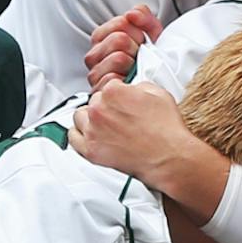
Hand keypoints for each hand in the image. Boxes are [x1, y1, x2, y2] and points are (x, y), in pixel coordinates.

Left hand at [70, 76, 186, 181]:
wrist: (168, 157)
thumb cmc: (166, 130)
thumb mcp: (159, 94)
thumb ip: (139, 86)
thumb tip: (132, 89)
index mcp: (113, 92)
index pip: (108, 85)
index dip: (118, 93)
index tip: (123, 100)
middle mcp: (99, 109)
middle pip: (94, 101)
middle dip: (106, 106)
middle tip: (118, 115)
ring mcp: (93, 131)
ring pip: (80, 117)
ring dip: (89, 118)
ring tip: (103, 123)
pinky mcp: (91, 150)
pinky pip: (73, 138)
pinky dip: (79, 134)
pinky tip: (88, 133)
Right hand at [84, 6, 165, 90]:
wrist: (154, 84)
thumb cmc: (147, 60)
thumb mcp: (150, 33)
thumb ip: (143, 16)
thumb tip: (133, 14)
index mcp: (101, 37)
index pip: (120, 23)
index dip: (138, 31)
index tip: (141, 41)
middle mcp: (94, 55)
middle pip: (119, 39)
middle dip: (136, 47)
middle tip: (139, 57)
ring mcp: (95, 74)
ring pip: (119, 58)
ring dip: (133, 64)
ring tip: (135, 69)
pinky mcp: (99, 91)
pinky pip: (115, 79)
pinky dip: (127, 81)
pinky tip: (130, 81)